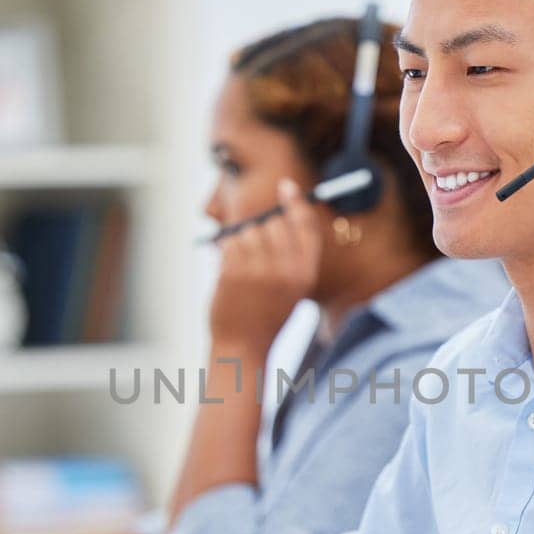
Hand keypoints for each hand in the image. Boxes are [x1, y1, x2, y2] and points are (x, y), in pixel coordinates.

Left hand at [208, 179, 322, 352]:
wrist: (243, 346)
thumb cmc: (265, 315)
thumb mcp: (291, 287)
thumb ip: (289, 255)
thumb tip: (274, 216)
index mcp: (305, 272)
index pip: (306, 226)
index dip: (297, 203)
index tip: (286, 187)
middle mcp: (286, 269)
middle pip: (274, 223)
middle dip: (261, 229)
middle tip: (255, 251)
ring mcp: (259, 269)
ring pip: (248, 231)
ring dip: (242, 242)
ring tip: (243, 270)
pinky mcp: (234, 272)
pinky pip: (229, 242)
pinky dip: (227, 251)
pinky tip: (231, 272)